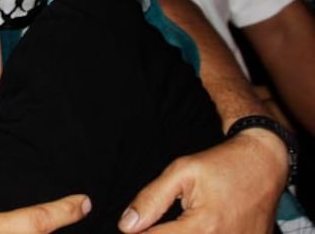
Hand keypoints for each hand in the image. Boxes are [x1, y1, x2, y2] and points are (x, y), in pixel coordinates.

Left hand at [119, 130, 284, 232]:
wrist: (265, 164)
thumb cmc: (223, 165)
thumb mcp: (181, 172)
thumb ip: (151, 199)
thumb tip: (126, 226)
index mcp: (202, 226)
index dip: (139, 233)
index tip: (134, 226)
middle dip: (160, 233)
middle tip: (158, 222)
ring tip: (185, 219)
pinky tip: (199, 225)